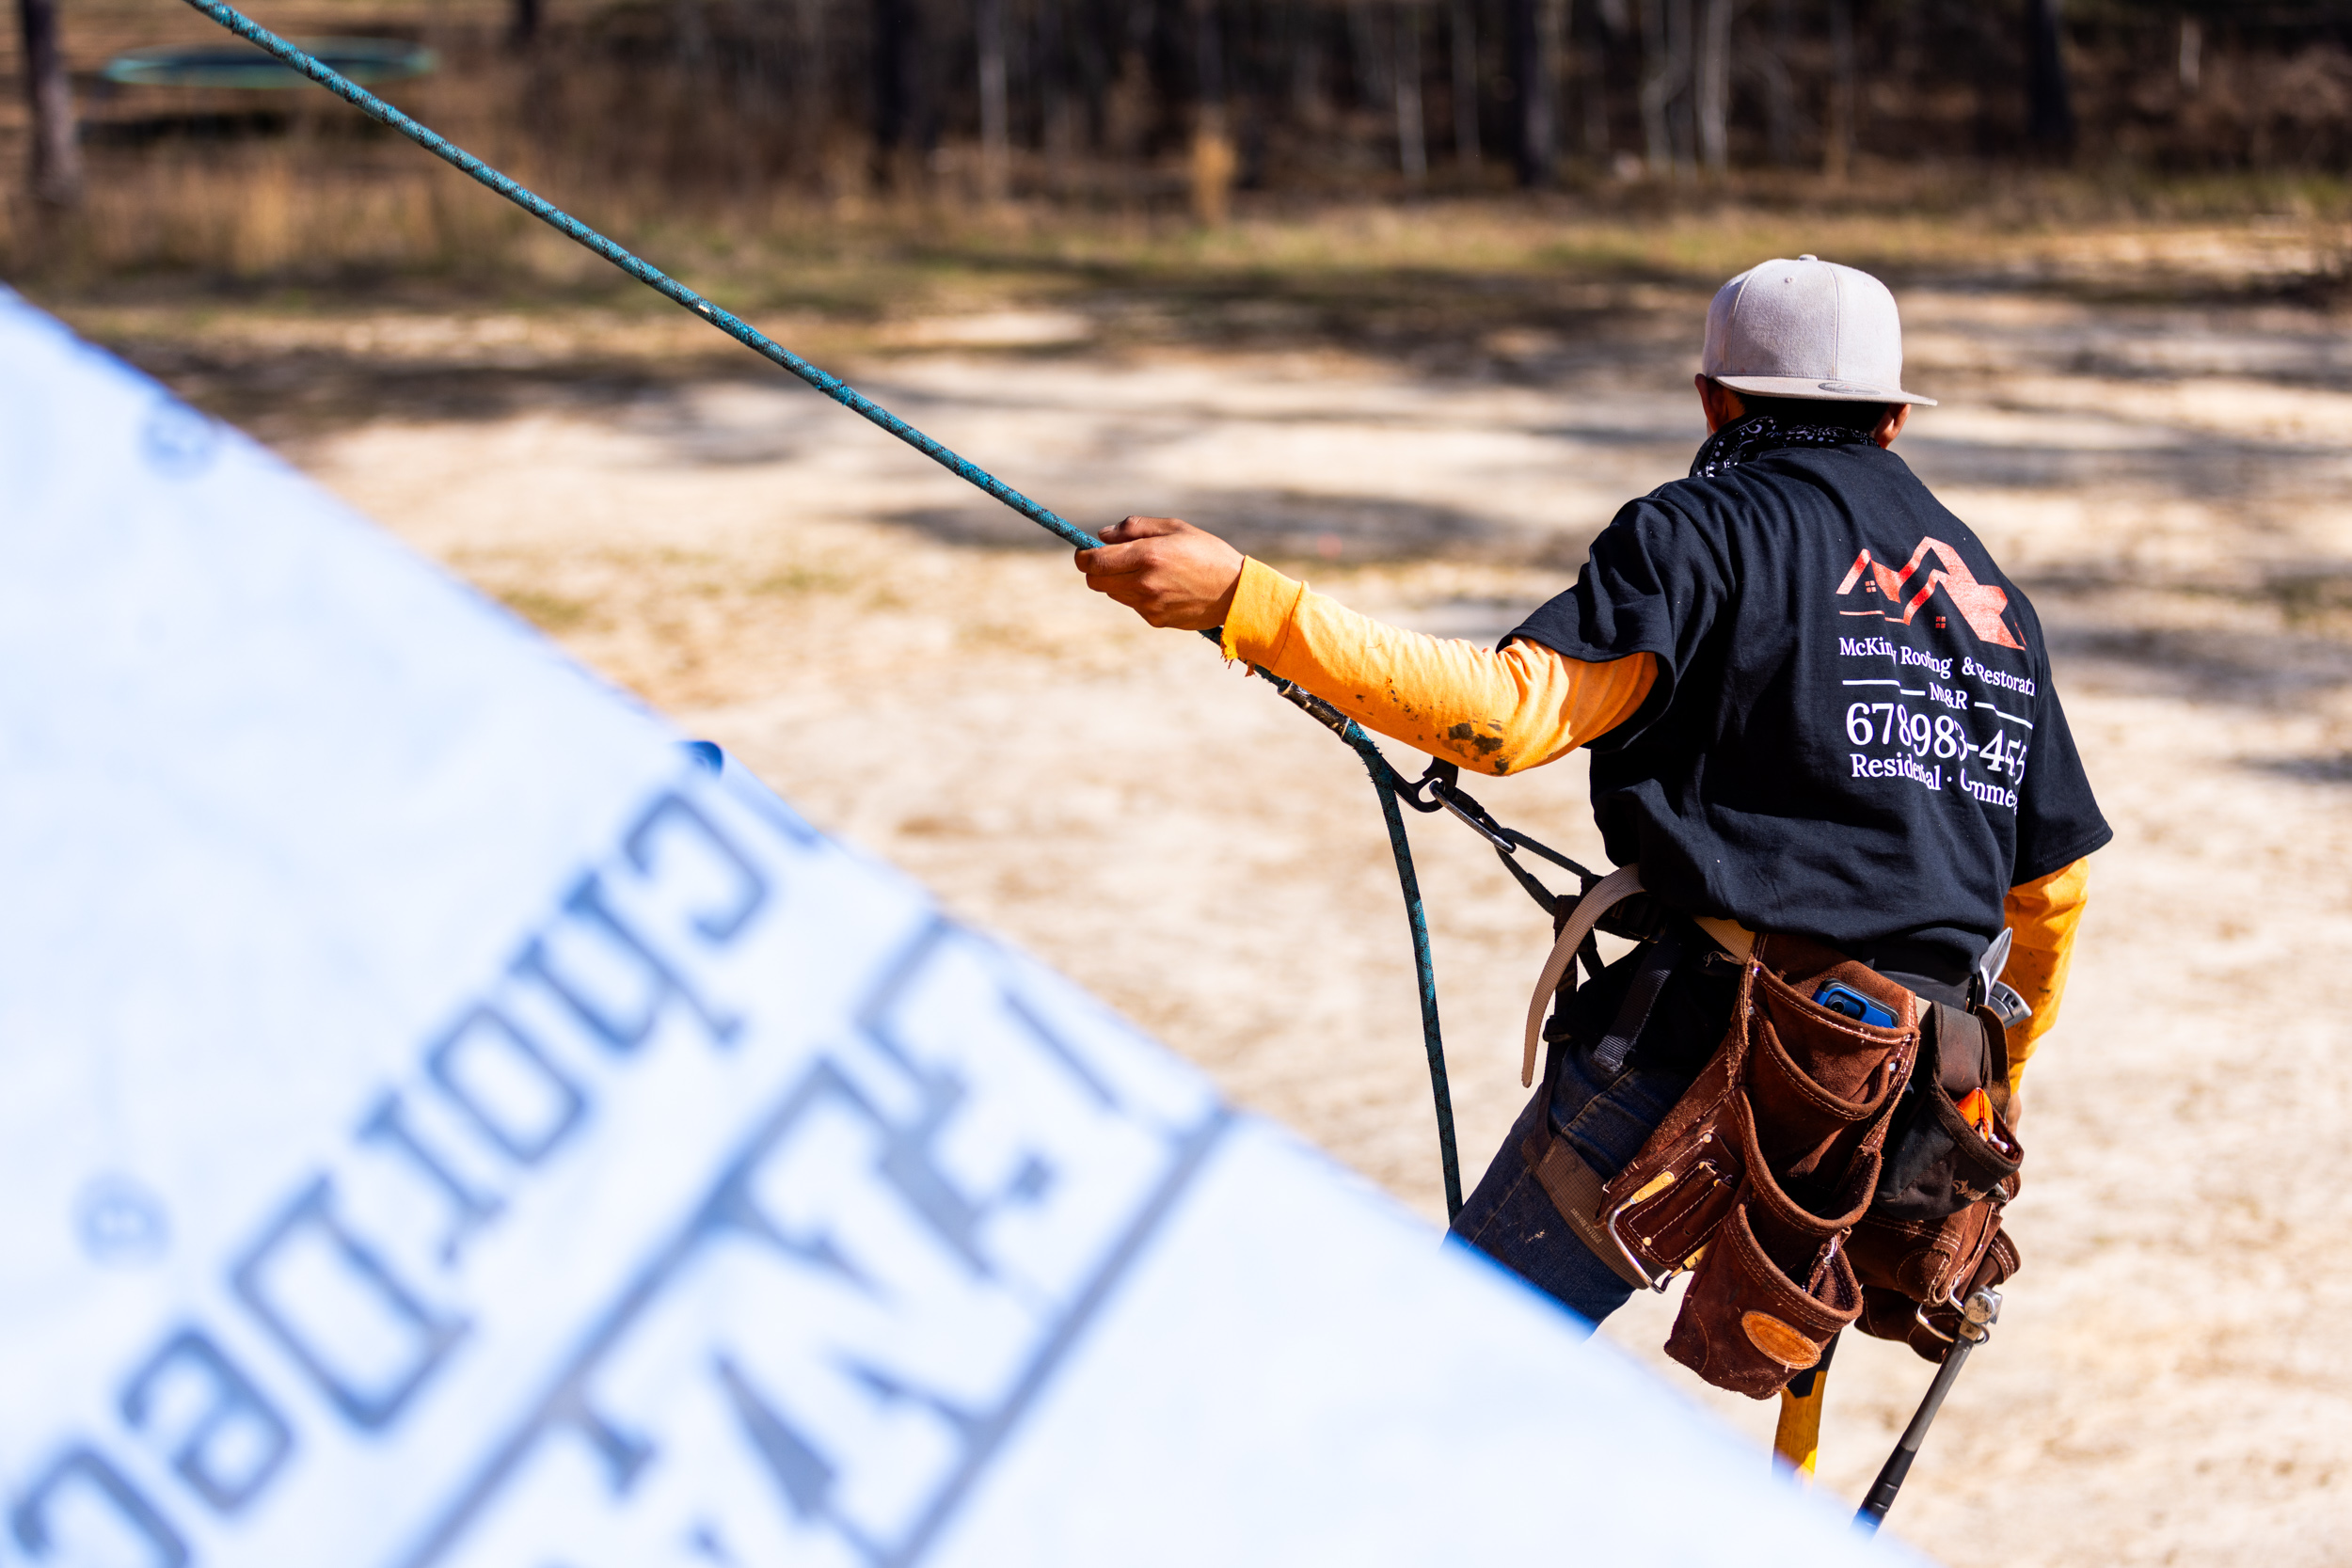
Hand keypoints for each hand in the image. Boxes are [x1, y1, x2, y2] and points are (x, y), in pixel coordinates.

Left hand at [1074, 515, 1245, 630]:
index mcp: (1148, 555)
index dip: (1083, 556)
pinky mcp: (1155, 620)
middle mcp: (1144, 583)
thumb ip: (1135, 527)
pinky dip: (1139, 596)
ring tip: (1150, 571)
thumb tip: (1102, 535)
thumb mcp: (1175, 528)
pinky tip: (1165, 588)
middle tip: (1114, 559)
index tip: (1086, 552)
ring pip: (1114, 593)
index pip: (1093, 561)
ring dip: (1120, 581)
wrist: (1236, 592)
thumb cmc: (1207, 553)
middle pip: (1095, 581)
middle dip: (1097, 570)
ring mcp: (1149, 605)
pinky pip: (1134, 605)